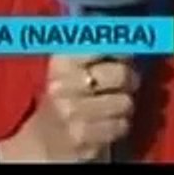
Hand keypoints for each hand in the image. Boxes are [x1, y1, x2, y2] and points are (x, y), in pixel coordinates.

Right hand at [0, 55, 139, 161]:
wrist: (43, 139)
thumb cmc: (65, 96)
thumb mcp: (71, 67)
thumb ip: (97, 46)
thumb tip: (131, 35)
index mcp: (60, 62)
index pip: (104, 45)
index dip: (122, 50)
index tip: (126, 56)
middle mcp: (62, 86)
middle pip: (121, 75)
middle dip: (129, 79)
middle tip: (123, 83)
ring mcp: (71, 114)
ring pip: (125, 103)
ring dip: (124, 105)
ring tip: (110, 105)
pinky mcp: (82, 140)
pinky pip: (121, 126)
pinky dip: (119, 125)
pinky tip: (106, 123)